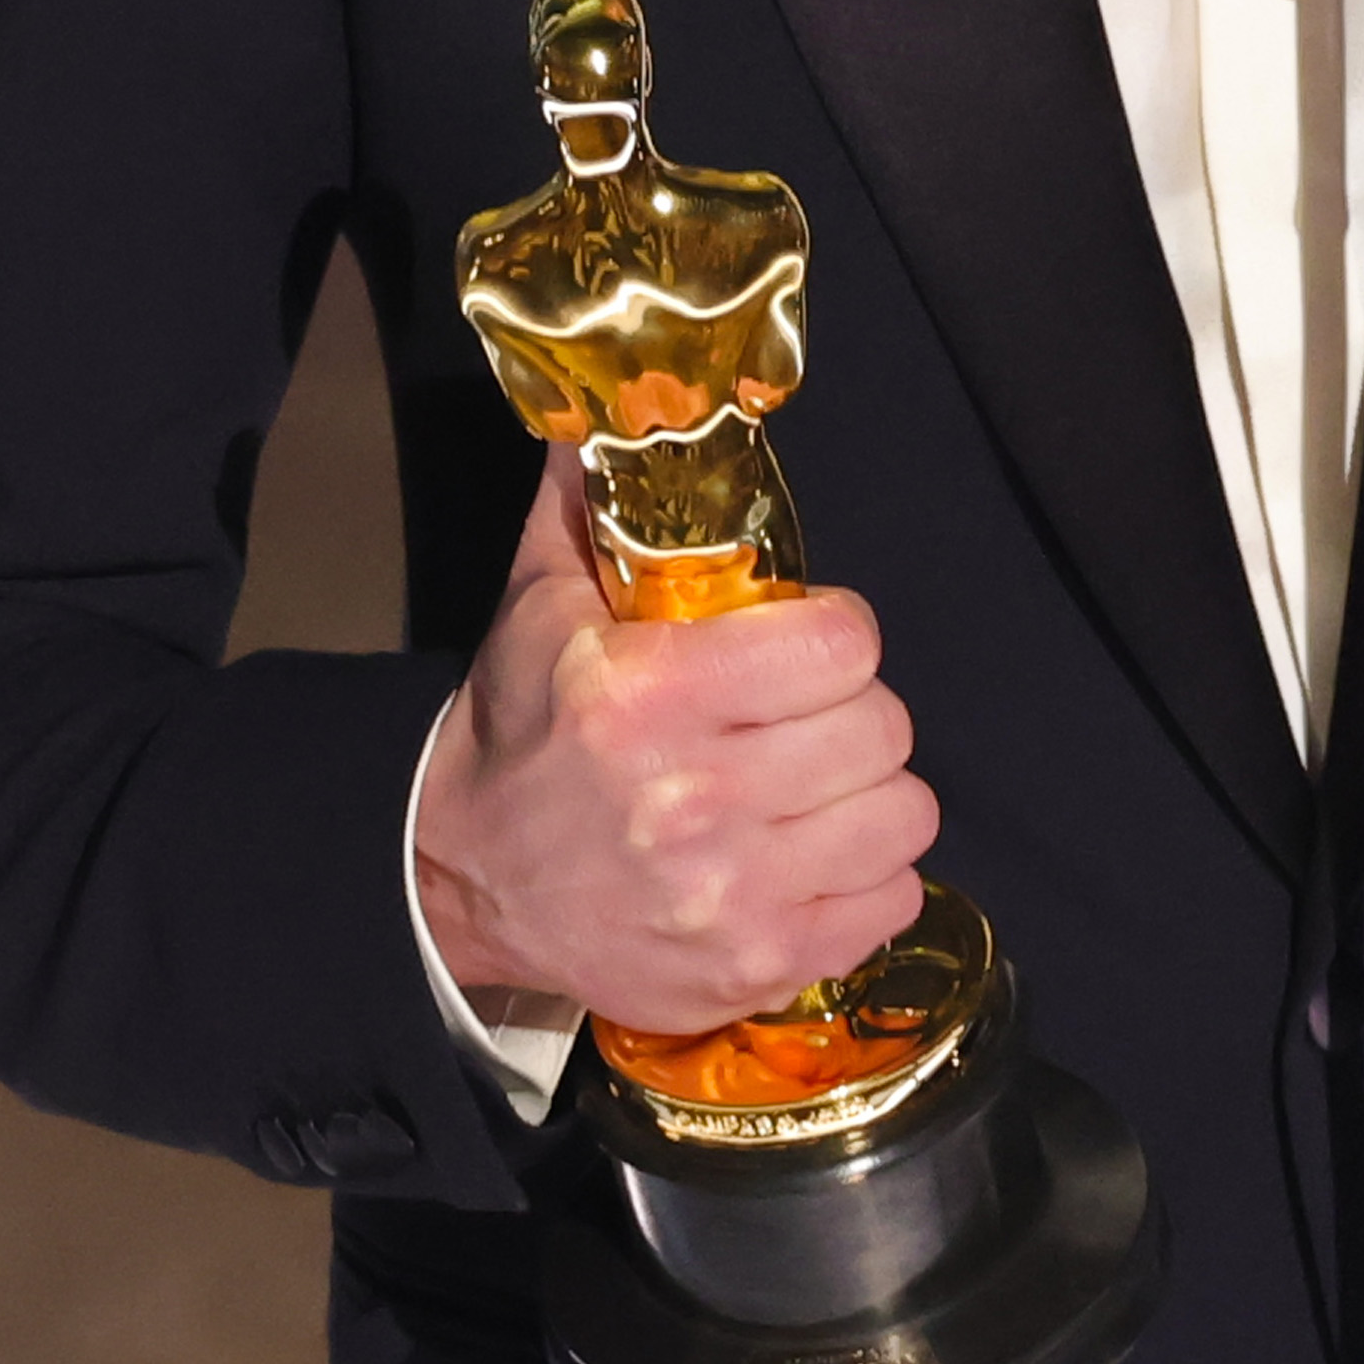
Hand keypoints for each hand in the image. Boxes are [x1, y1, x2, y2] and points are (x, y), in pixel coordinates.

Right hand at [415, 447, 936, 1028]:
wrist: (459, 883)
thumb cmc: (521, 735)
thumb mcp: (540, 605)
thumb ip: (588, 499)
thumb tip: (623, 396)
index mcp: (648, 695)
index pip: (843, 646)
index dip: (836, 635)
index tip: (806, 642)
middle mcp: (694, 800)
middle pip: (884, 731)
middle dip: (855, 714)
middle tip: (808, 720)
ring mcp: (730, 897)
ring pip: (903, 818)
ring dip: (870, 798)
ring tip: (816, 789)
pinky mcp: (755, 967)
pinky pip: (890, 905)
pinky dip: (867, 880)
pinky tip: (812, 858)